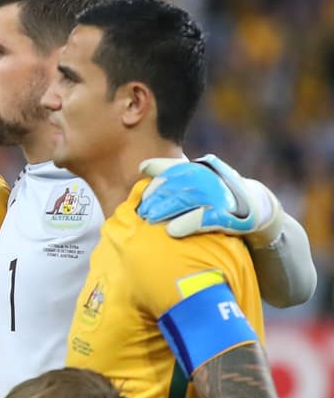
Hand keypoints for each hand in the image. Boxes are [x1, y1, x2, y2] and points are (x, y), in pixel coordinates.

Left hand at [137, 155, 275, 238]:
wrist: (255, 206)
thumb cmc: (216, 192)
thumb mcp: (197, 177)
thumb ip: (171, 170)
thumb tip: (142, 166)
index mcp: (202, 169)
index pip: (174, 171)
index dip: (156, 184)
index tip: (142, 197)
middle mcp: (211, 179)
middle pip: (178, 186)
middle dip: (157, 199)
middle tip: (141, 213)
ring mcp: (220, 196)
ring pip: (188, 200)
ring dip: (166, 209)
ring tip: (149, 220)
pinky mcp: (227, 215)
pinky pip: (204, 218)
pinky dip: (187, 223)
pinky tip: (172, 231)